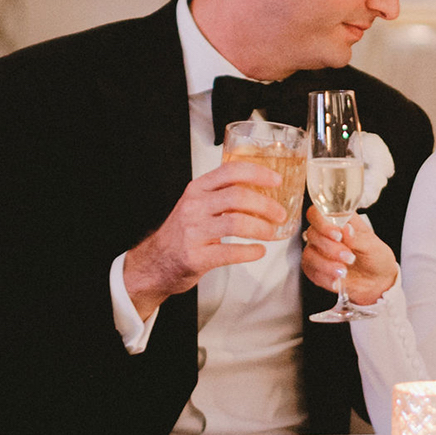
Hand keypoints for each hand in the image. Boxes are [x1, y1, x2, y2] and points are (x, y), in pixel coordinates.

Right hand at [123, 160, 287, 320]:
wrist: (155, 263)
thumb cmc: (182, 233)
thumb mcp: (196, 205)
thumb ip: (221, 195)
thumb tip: (262, 192)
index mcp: (197, 189)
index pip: (230, 171)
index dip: (257, 174)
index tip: (276, 180)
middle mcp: (194, 206)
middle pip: (238, 196)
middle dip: (266, 205)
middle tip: (279, 215)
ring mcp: (193, 232)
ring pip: (237, 223)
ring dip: (261, 228)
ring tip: (271, 234)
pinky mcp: (196, 256)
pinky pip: (231, 252)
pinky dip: (251, 252)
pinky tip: (258, 251)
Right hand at [302, 203, 397, 306]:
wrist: (378, 282)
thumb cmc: (376, 258)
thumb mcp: (373, 246)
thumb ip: (359, 238)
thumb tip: (347, 229)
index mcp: (339, 220)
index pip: (318, 213)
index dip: (322, 222)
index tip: (338, 235)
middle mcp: (325, 234)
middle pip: (311, 233)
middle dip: (329, 247)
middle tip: (348, 257)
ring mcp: (319, 251)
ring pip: (309, 254)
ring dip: (326, 264)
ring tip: (344, 271)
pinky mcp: (316, 269)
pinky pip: (311, 271)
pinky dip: (325, 277)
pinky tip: (338, 280)